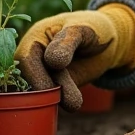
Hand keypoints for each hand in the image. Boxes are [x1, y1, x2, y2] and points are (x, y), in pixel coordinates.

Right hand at [15, 4, 134, 110]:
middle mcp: (34, 60)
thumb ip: (67, 43)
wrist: (108, 42)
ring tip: (75, 103)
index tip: (49, 88)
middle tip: (70, 101)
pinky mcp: (55, 89)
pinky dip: (57, 105)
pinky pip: (49, 101)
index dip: (35, 75)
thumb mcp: (82, 30)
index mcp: (35, 38)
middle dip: (44, 93)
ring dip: (52, 102)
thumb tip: (51, 61)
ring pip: (38, 94)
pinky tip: (72, 104)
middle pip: (27, 80)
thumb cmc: (92, 28)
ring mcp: (43, 76)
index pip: (26, 59)